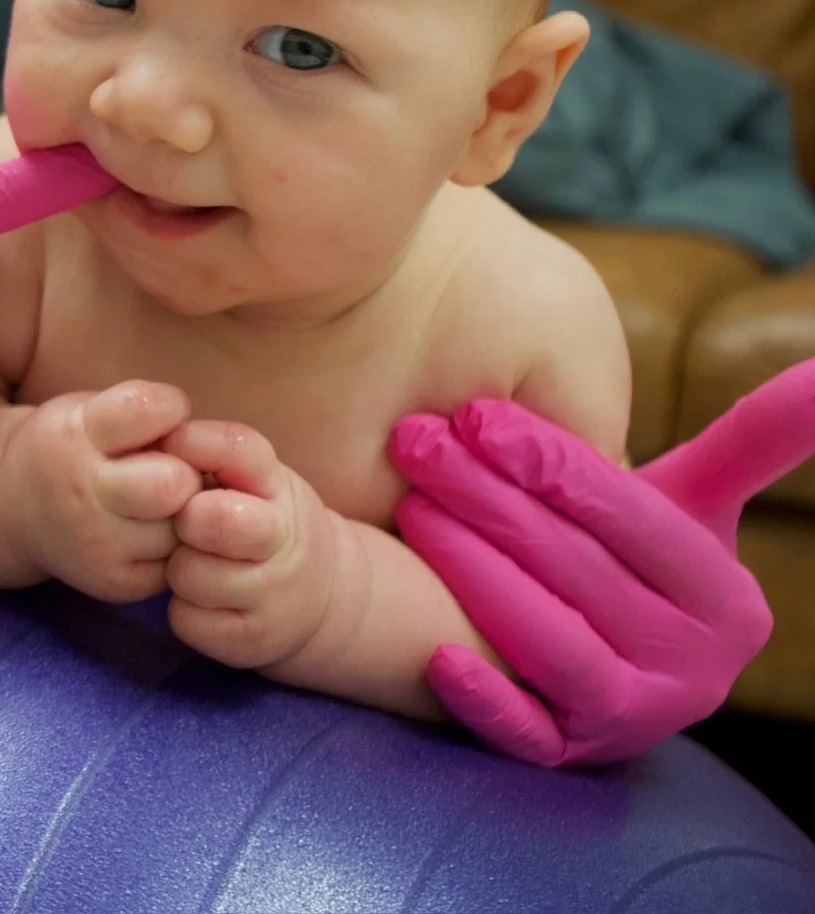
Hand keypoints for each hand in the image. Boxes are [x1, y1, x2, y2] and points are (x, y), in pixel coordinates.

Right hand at [0, 381, 199, 601]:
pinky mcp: (117, 583)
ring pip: (183, 528)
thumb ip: (141, 417)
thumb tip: (208, 448)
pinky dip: (174, 546)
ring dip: (184, 512)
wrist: (10, 508)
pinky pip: (177, 562)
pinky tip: (149, 531)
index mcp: (74, 436)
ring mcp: (98, 546)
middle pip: (173, 483)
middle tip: (167, 469)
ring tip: (158, 503)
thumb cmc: (69, 447)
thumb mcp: (87, 410)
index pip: (149, 410)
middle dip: (183, 470)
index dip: (168, 408)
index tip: (157, 416)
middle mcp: (82, 494)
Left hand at [162, 421, 338, 670]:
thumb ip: (212, 452)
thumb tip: (161, 437)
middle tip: (188, 524)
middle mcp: (284, 540)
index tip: (174, 451)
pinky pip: (185, 619)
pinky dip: (183, 609)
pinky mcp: (251, 641)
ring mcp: (272, 596)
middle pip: (213, 519)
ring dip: (178, 568)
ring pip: (189, 574)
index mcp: (278, 486)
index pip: (236, 447)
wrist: (325, 599)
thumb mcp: (255, 478)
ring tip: (197, 562)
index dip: (193, 446)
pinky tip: (204, 599)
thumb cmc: (263, 521)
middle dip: (186, 519)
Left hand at [390, 359, 814, 765]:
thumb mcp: (700, 498)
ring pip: (550, 640)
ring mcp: (634, 717)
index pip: (632, 518)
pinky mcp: (572, 757)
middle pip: (578, 569)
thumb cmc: (637, 554)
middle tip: (414, 442)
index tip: (476, 412)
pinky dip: (487, 700)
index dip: (553, 460)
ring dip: (476, 574)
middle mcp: (694, 668)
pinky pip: (527, 733)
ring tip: (411, 511)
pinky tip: (437, 657)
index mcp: (727, 599)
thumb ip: (758, 439)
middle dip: (489, 498)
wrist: (610, 654)